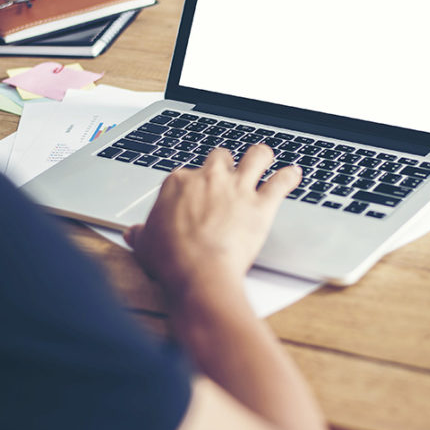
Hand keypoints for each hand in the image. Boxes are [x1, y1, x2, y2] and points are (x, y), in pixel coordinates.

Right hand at [124, 144, 300, 300]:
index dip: (194, 184)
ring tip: (264, 158)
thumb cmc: (172, 261)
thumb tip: (134, 232)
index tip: (197, 194)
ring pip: (255, 156)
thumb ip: (141, 233)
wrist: (198, 274)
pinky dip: (290, 176)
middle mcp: (209, 178)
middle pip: (220, 158)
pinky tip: (294, 174)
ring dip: (261, 156)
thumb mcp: (145, 245)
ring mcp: (237, 188)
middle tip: (228, 174)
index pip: (188, 173)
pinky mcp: (261, 204)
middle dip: (225, 164)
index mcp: (178, 183)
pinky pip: (281, 181)